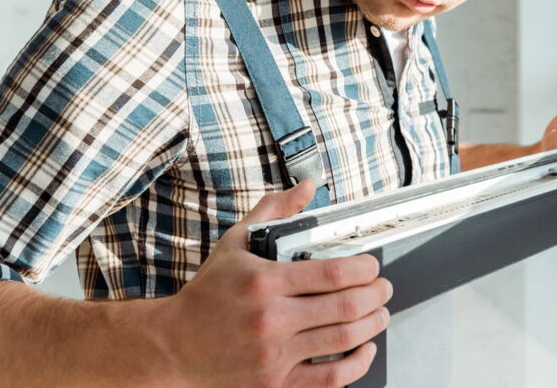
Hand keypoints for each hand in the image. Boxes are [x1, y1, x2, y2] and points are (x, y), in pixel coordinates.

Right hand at [158, 180, 391, 387]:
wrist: (172, 346)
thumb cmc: (207, 295)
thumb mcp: (235, 244)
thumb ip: (274, 213)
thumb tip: (307, 189)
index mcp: (264, 281)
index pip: (333, 272)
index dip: (365, 269)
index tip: (373, 266)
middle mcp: (270, 319)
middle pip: (347, 306)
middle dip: (377, 295)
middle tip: (384, 288)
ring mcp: (274, 355)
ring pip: (345, 339)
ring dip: (373, 324)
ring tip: (380, 313)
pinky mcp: (275, 384)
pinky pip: (331, 379)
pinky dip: (357, 364)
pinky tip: (364, 348)